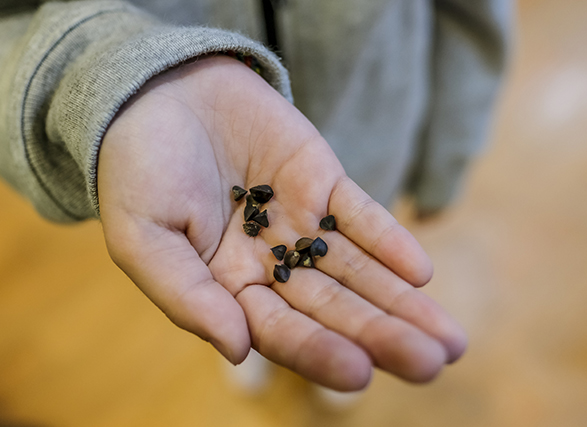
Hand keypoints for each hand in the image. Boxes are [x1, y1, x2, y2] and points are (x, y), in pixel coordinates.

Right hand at [97, 55, 466, 390]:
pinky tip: (419, 270)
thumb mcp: (142, 237)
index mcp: (227, 287)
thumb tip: (239, 349)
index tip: (360, 372)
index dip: (318, 351)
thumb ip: (187, 296)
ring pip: (357, 268)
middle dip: (381, 335)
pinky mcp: (321, 180)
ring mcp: (301, 222)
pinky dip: (388, 239)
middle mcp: (271, 263)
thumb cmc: (138, 167)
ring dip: (401, 300)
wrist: (158, 92)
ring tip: (448, 338)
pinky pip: (360, 213)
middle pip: (332, 308)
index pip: (279, 330)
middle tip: (432, 361)